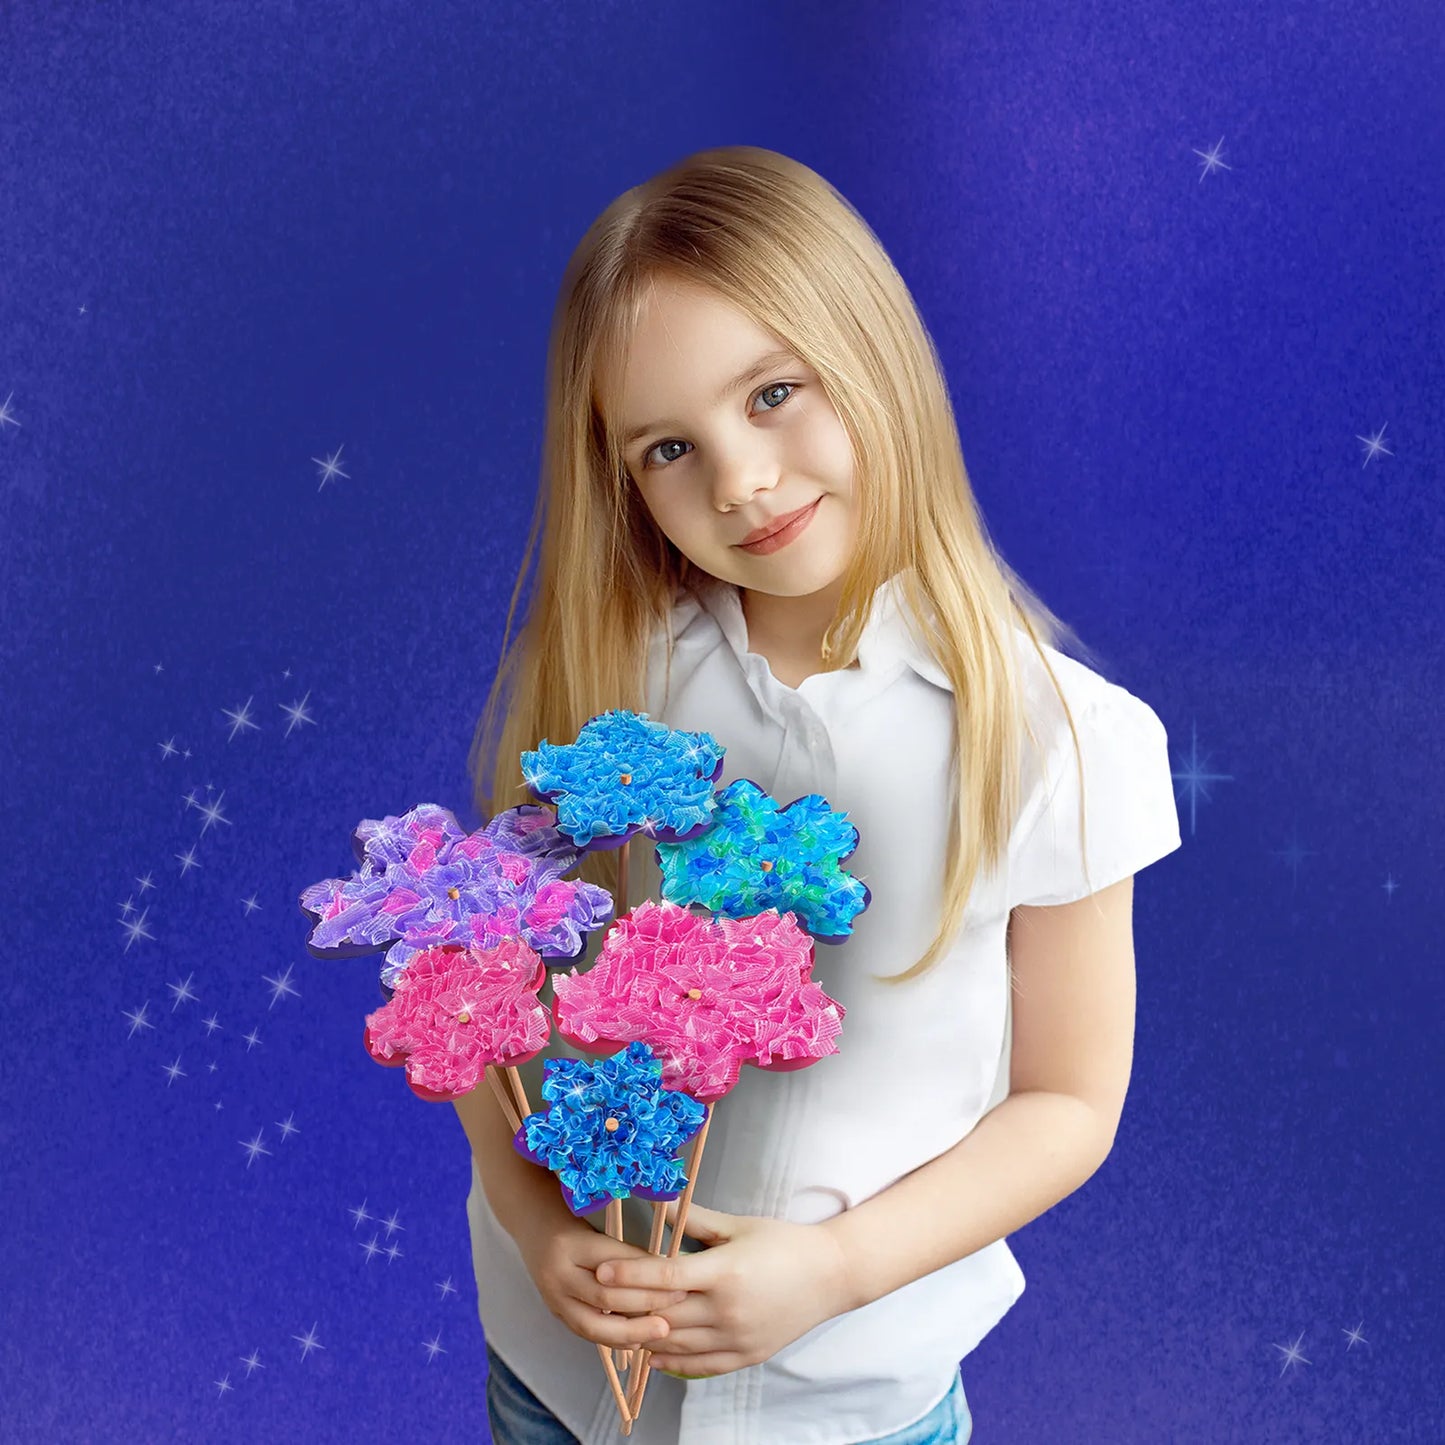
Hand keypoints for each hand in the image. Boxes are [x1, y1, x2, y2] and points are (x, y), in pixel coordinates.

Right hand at [513, 1205, 690, 1352]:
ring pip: (593, 1325)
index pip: (618, 1263)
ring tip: (662, 1330)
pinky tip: (637, 1341)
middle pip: (606, 1297)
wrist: (529, 1219)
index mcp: (572, 1245)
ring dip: (631, 1331)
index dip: (650, 1274)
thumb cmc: (569, 1212)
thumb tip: (666, 1270)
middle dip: (646, 1303)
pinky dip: (612, 1339)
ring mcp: (552, 1297)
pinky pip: (585, 1332)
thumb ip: (625, 1248)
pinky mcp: (554, 1311)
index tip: (681, 1277)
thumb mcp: (596, 1221)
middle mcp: (558, 1274)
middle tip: (679, 1303)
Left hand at [593, 1200, 850, 1378]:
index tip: (602, 1270)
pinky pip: (697, 1365)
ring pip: (675, 1343)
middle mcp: (727, 1310)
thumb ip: (695, 1220)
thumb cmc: (784, 1243)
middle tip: (597, 1298)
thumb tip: (658, 1205)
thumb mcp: (739, 1226)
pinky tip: (650, 1353)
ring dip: (642, 1334)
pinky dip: (670, 1361)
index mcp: (725, 1273)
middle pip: (663, 1313)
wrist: (830, 1275)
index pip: (666, 1277)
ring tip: (615, 1323)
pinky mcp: (744, 1356)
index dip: (631, 1275)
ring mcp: (735, 1338)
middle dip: (626, 1306)